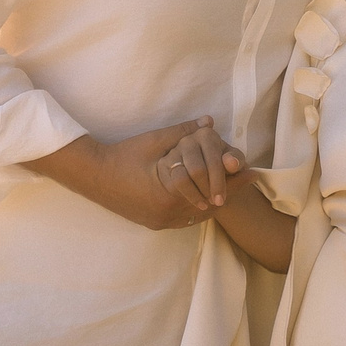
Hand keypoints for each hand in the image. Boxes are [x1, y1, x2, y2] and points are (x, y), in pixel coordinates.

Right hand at [32, 120, 243, 230]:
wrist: (92, 175)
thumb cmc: (123, 155)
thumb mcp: (155, 140)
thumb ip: (183, 133)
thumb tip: (209, 122)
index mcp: (169, 194)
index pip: (210, 187)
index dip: (233, 179)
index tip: (252, 172)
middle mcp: (167, 214)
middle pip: (208, 205)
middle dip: (228, 192)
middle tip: (247, 180)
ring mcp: (160, 222)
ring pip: (198, 216)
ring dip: (213, 201)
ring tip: (231, 189)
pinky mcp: (154, 223)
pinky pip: (184, 219)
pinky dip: (197, 208)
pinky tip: (207, 199)